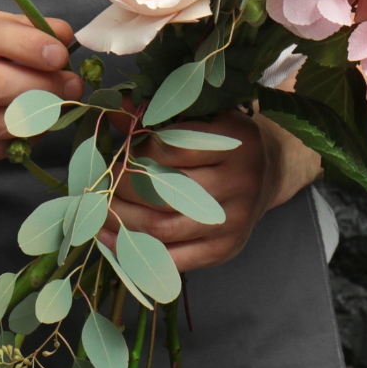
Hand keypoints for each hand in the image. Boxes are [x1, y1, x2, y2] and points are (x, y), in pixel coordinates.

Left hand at [106, 111, 322, 272]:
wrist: (270, 172)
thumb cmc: (223, 141)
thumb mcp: (200, 118)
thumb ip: (156, 116)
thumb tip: (111, 107)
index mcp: (233, 140)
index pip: (169, 147)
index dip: (135, 152)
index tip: (117, 154)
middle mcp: (239, 180)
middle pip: (163, 191)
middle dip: (120, 190)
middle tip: (98, 185)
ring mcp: (234, 219)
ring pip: (163, 227)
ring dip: (121, 223)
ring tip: (96, 214)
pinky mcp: (225, 249)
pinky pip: (174, 260)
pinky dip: (137, 255)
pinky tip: (112, 242)